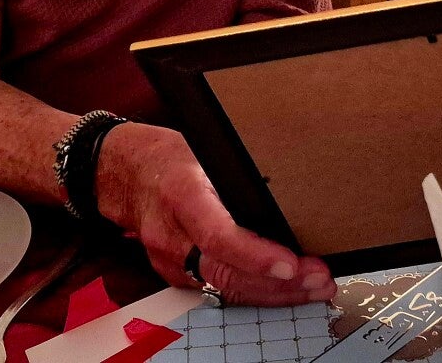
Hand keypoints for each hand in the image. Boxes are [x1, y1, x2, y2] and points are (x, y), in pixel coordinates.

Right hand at [96, 123, 334, 304]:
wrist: (121, 173)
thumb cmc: (167, 156)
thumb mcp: (204, 148)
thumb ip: (238, 172)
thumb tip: (289, 187)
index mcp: (181, 194)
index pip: (218, 236)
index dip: (257, 256)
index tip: (292, 264)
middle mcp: (171, 234)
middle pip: (227, 273)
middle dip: (279, 283)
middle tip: (319, 280)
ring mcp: (169, 259)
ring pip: (225, 287)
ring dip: (274, 293)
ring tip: (314, 287)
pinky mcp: (174, 272)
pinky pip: (218, 288)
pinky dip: (255, 291)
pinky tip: (285, 289)